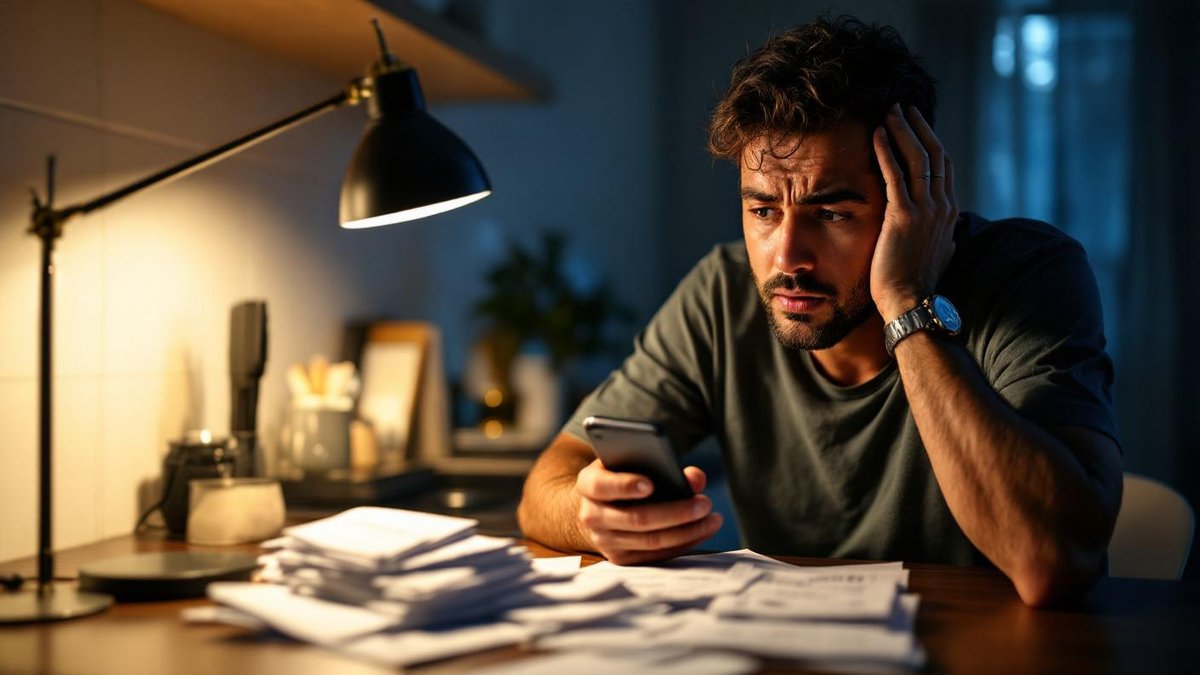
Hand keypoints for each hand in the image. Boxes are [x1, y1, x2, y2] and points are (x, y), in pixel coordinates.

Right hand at [574, 459, 721, 564]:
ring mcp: (604, 541)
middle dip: (675, 512)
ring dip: (687, 531)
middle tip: (705, 503)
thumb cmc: (620, 477)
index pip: (602, 486)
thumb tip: (695, 478)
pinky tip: (703, 530)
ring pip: (650, 540)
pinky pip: (656, 555)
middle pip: (636, 518)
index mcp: (588, 484)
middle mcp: (591, 516)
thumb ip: (662, 463)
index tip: (651, 484)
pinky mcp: (620, 559)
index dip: (625, 485)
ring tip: (712, 518)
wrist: (597, 507)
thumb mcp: (631, 462)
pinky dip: (683, 543)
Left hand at [870, 103, 959, 320]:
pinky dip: (887, 151)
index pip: (944, 166)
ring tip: (889, 111)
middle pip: (934, 154)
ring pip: (917, 158)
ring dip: (902, 130)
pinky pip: (895, 174)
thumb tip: (950, 231)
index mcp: (949, 212)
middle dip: (918, 127)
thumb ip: (944, 236)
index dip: (930, 141)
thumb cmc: (917, 284)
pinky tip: (877, 134)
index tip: (917, 123)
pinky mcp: (903, 216)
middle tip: (902, 106)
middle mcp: (942, 206)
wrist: (911, 303)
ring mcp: (925, 210)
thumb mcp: (939, 253)